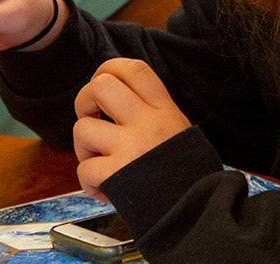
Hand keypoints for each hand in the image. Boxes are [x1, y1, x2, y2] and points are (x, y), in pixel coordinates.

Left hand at [72, 58, 189, 200]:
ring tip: (99, 160)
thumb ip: (152, 112)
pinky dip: (89, 182)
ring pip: (82, 128)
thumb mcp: (179, 130)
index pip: (134, 69)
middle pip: (100, 86)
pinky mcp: (116, 175)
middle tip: (92, 118)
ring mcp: (130, 148)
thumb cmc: (187, 175)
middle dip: (85, 100)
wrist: (197, 212)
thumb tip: (117, 98)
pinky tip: (105, 189)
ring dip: (84, 147)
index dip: (110, 68)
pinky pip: (84, 169)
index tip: (102, 82)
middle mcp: (147, 123)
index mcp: (164, 110)